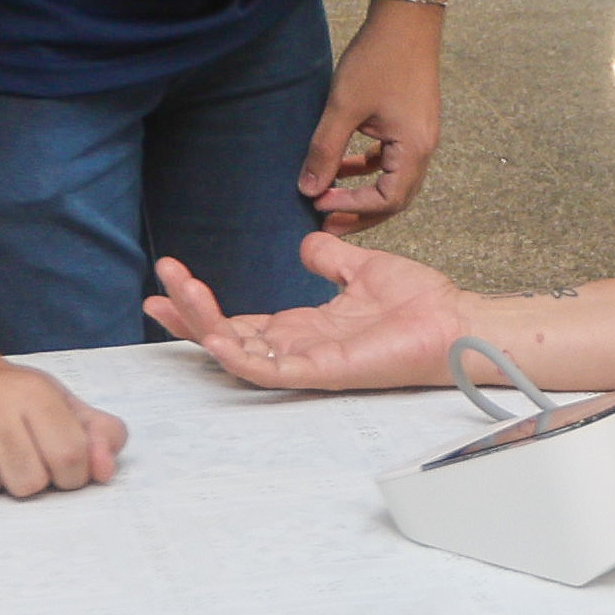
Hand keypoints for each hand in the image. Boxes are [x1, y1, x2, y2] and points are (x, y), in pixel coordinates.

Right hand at [0, 346, 123, 500]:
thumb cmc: (5, 397)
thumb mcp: (58, 403)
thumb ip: (97, 435)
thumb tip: (104, 470)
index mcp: (34, 394)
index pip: (71, 460)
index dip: (67, 476)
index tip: (52, 465)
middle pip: (25, 483)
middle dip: (21, 481)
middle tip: (8, 458)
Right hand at [145, 231, 474, 388]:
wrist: (456, 321)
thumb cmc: (420, 304)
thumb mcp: (362, 269)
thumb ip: (330, 258)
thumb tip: (306, 242)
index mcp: (303, 326)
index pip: (239, 321)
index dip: (202, 305)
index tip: (171, 281)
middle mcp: (298, 348)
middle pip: (228, 336)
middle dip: (189, 314)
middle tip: (158, 286)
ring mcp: (307, 362)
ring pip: (238, 353)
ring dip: (202, 326)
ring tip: (175, 294)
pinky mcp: (323, 372)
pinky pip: (269, 371)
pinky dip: (237, 356)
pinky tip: (212, 335)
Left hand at [301, 0, 443, 228]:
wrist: (406, 19)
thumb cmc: (378, 58)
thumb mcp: (344, 107)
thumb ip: (326, 150)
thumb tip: (309, 190)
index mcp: (414, 148)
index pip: (387, 200)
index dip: (352, 207)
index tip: (319, 204)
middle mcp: (424, 148)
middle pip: (395, 199)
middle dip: (359, 213)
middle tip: (325, 223)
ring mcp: (421, 136)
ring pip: (394, 181)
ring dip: (363, 192)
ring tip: (330, 197)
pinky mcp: (412, 124)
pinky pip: (392, 160)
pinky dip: (369, 169)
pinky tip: (345, 165)